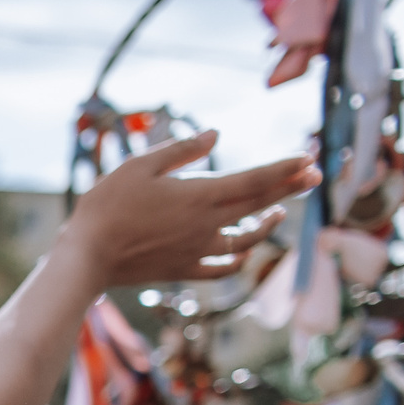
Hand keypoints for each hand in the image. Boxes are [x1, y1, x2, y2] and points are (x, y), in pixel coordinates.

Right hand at [58, 131, 316, 290]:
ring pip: (246, 238)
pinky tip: (246, 252)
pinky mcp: (183, 269)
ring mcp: (197, 250)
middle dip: (290, 188)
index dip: (284, 167)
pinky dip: (239, 259)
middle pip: (259, 204)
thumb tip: (216, 135)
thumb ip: (181, 150)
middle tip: (316, 175)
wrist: (87, 257)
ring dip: (268, 224)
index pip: (255, 179)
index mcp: (200, 195)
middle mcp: (207, 224)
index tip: (309, 157)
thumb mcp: (140, 166)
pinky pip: (222, 267)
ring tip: (281, 213)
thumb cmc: (107, 207)